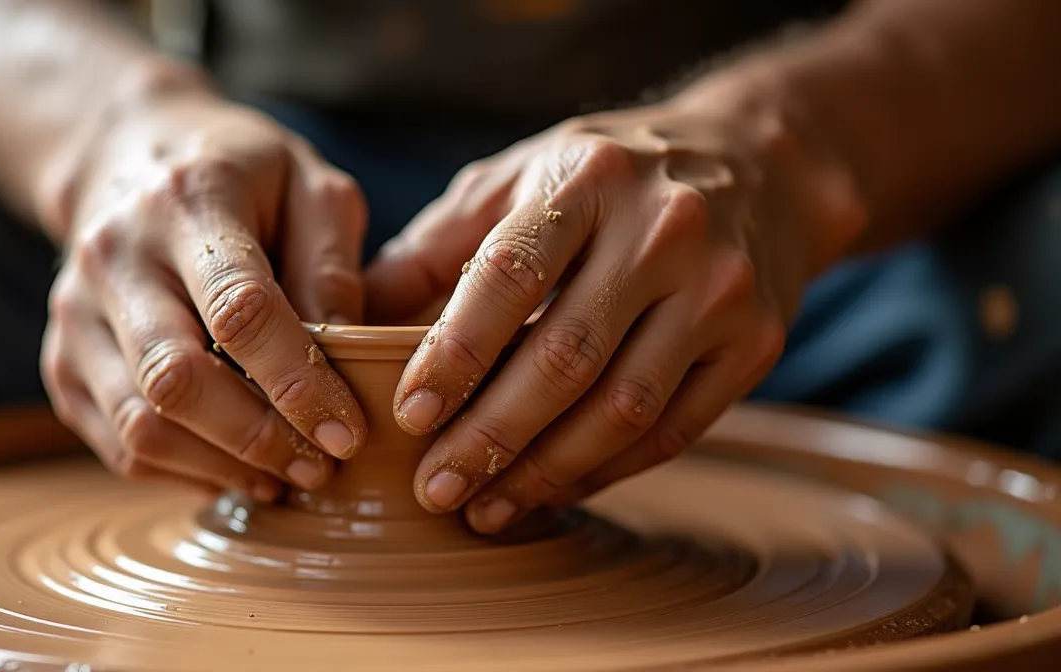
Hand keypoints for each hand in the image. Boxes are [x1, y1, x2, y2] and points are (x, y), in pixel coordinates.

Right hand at [41, 88, 368, 500]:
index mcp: (188, 202)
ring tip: (285, 476)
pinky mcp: (62, 361)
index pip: (239, 310)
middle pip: (175, 379)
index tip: (347, 431)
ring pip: (139, 424)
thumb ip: (332, 265)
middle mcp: (116, 257)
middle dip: (257, 438)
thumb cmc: (239, 174)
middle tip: (320, 464)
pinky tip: (236, 469)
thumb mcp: (308, 184)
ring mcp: (76, 314)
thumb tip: (351, 356)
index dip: (297, 382)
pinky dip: (181, 472)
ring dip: (220, 467)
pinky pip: (117, 444)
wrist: (125, 155)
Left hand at [366, 103, 861, 532]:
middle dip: (492, 434)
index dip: (457, 352)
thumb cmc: (608, 177)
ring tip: (483, 508)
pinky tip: (549, 491)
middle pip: (567, 356)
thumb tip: (349, 321)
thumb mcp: (520, 177)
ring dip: (545, 471)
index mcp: (589, 179)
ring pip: (623, 407)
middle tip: (435, 487)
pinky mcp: (756, 344)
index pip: (512, 274)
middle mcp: (664, 229)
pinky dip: (604, 472)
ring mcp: (720, 290)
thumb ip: (438, 246)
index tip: (409, 415)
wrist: (761, 163)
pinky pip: (672, 430)